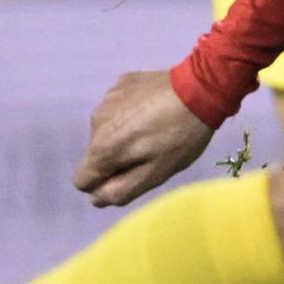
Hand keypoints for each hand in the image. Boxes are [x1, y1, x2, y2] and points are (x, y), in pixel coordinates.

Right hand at [74, 69, 217, 206]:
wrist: (201, 87)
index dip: (103, 184)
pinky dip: (131, 113)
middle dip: (117, 159)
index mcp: (101, 148)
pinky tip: (155, 109)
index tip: (130, 175)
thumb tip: (95, 199)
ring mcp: (107, 99)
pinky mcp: (120, 84)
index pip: (81, 180)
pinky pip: (117, 108)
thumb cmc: (181, 137)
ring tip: (155, 128)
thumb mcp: (156, 173)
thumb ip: (121, 190)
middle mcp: (95, 122)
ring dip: (123, 135)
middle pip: (96, 154)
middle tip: (151, 150)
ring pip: (106, 130)